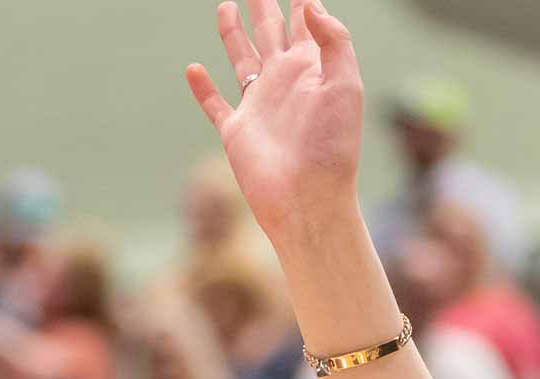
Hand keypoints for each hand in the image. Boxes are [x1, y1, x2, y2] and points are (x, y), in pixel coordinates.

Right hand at [184, 0, 365, 236]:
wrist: (308, 198)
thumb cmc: (332, 147)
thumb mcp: (346, 85)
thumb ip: (333, 41)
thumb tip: (309, 4)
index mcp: (312, 69)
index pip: (306, 22)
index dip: (302, 0)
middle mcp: (284, 81)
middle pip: (271, 30)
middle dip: (264, 4)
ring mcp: (259, 105)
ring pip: (242, 58)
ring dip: (233, 33)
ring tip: (225, 6)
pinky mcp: (236, 131)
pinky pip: (215, 104)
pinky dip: (203, 88)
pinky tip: (194, 69)